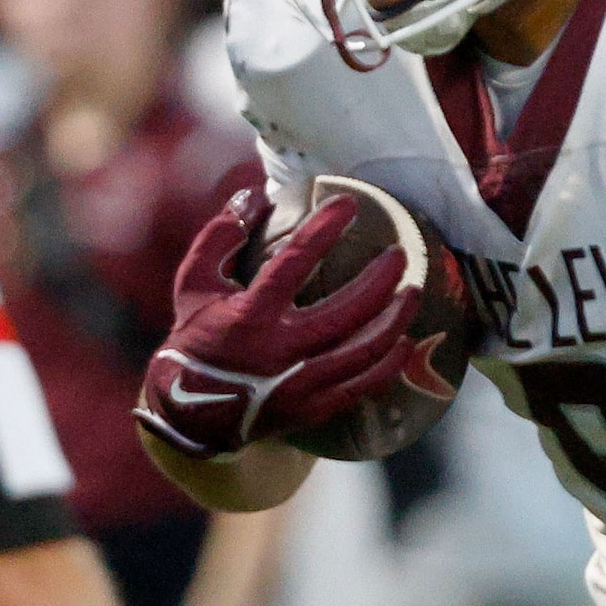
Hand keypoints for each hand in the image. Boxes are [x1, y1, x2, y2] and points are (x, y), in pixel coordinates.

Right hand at [136, 188, 417, 457]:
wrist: (192, 412)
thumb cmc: (197, 336)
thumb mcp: (194, 283)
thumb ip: (220, 237)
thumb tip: (254, 193)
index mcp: (249, 316)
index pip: (293, 263)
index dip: (323, 229)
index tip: (348, 204)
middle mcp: (280, 351)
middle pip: (348, 311)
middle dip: (381, 279)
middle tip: (398, 255)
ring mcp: (301, 384)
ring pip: (366, 349)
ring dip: (396, 318)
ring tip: (413, 291)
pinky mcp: (315, 407)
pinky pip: (366, 384)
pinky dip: (390, 361)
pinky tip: (404, 339)